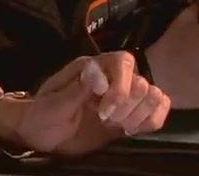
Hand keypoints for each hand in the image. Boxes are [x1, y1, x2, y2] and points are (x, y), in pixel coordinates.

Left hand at [0, 53, 169, 155]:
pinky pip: (158, 111)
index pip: (123, 62)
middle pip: (141, 82)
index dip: (120, 88)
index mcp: (91, 68)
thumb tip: (97, 70)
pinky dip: (151, 122)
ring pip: (154, 95)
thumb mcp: (53, 105)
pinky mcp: (130, 115)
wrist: (41, 135)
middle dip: (127, 106)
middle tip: (105, 119)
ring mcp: (123, 97)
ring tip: (118, 125)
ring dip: (139, 114)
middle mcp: (111, 77)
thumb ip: (77, 88)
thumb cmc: (43, 116)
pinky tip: (130, 130)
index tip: (104, 111)